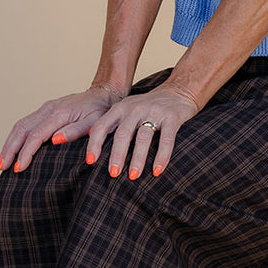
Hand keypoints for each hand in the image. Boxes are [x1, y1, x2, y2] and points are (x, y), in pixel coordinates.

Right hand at [0, 86, 123, 172]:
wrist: (104, 94)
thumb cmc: (102, 112)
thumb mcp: (95, 123)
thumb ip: (75, 132)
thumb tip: (54, 141)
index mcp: (59, 114)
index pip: (36, 136)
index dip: (25, 153)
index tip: (18, 169)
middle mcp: (48, 108)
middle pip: (21, 129)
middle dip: (10, 149)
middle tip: (1, 168)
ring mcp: (45, 108)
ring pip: (19, 125)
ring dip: (9, 143)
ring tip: (1, 162)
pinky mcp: (45, 110)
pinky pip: (25, 123)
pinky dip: (15, 137)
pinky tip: (12, 149)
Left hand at [85, 83, 199, 179]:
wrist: (178, 91)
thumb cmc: (148, 107)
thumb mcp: (127, 109)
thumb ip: (111, 122)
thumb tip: (89, 139)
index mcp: (120, 108)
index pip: (102, 126)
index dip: (94, 144)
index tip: (90, 162)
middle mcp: (135, 108)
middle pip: (122, 133)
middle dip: (117, 155)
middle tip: (113, 174)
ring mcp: (154, 112)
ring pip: (143, 137)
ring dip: (137, 159)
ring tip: (133, 176)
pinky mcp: (172, 118)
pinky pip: (166, 140)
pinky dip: (161, 157)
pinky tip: (157, 171)